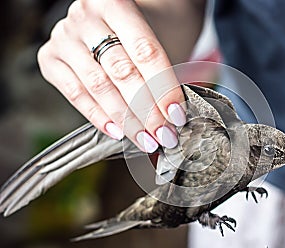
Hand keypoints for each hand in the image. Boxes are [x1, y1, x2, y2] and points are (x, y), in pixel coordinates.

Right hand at [37, 0, 186, 151]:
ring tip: (145, 138)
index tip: (176, 115)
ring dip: (125, 119)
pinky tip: (118, 131)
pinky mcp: (50, 57)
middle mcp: (85, 16)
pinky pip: (75, 93)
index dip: (162, 87)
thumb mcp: (158, 38)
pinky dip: (98, 116)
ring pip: (98, 85)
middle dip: (146, 109)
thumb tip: (171, 115)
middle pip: (121, 71)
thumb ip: (161, 71)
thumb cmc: (140, 31)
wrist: (113, 19)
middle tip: (163, 133)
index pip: (144, 51)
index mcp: (116, 2)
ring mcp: (64, 37)